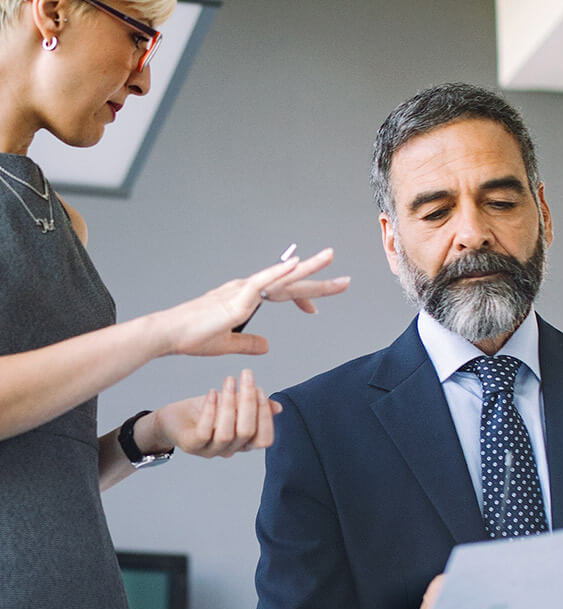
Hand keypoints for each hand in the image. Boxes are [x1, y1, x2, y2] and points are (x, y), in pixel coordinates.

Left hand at [138, 369, 280, 457]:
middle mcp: (229, 450)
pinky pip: (204, 432)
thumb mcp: (233, 405)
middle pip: (247, 433)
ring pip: (226, 433)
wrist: (172, 419)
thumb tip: (278, 408)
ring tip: (229, 380)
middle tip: (246, 375)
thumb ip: (253, 407)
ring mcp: (210, 450)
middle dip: (249, 402)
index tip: (259, 388)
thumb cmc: (205, 411)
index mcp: (243, 442)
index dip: (265, 416)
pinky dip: (211, 410)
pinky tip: (212, 392)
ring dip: (230, 404)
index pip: (264, 439)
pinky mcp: (192, 445)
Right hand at [155, 247, 349, 356]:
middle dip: (318, 281)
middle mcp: (246, 289)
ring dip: (307, 268)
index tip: (315, 310)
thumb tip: (267, 346)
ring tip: (330, 258)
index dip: (302, 299)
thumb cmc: (192, 337)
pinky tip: (296, 266)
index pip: (282, 293)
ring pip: (281, 277)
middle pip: (289, 283)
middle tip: (344, 281)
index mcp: (246, 297)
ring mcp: (242, 291)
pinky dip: (279, 273)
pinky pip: (261, 282)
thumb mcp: (229, 344)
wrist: (168, 335)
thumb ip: (248, 343)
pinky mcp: (235, 299)